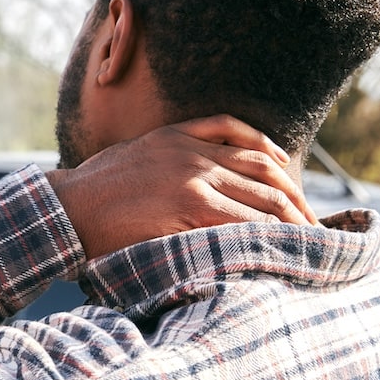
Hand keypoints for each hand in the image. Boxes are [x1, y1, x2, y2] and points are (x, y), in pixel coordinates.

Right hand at [46, 115, 317, 258]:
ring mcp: (193, 177)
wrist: (66, 208)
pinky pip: (242, 218)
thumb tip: (190, 183)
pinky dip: (265, 232)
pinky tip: (279, 245)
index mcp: (179, 135)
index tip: (292, 189)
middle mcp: (193, 151)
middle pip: (264, 169)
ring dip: (290, 220)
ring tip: (308, 240)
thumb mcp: (131, 157)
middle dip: (294, 198)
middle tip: (312, 223)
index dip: (278, 166)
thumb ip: (166, 159)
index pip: (247, 141)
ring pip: (260, 196)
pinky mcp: (189, 205)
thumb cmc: (91, 192)